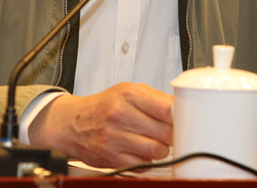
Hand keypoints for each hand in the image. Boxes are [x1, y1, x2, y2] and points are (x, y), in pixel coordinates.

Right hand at [28, 82, 173, 167]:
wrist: (73, 123)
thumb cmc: (104, 106)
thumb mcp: (128, 91)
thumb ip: (155, 98)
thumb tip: (181, 109)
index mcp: (129, 94)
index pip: (167, 109)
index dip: (180, 118)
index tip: (183, 120)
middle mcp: (121, 114)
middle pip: (165, 133)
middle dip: (172, 135)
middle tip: (168, 132)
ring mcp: (115, 137)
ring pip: (157, 151)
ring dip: (161, 150)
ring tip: (155, 142)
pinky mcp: (112, 158)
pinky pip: (143, 165)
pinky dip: (146, 161)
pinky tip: (140, 151)